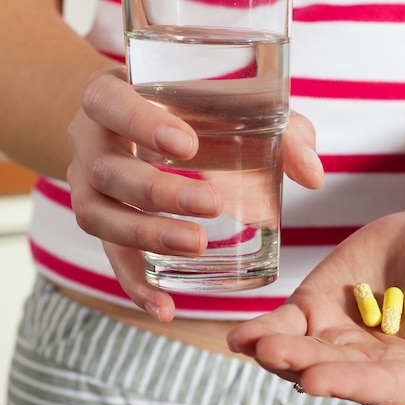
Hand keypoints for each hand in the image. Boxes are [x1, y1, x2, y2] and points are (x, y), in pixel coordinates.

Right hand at [66, 66, 323, 320]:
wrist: (147, 124)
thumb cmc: (197, 111)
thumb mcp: (238, 107)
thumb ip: (282, 132)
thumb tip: (313, 176)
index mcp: (113, 96)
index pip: (108, 101)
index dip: (140, 122)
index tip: (188, 145)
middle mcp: (92, 141)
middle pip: (107, 170)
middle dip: (158, 192)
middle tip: (211, 206)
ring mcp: (89, 185)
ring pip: (98, 216)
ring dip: (146, 237)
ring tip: (196, 246)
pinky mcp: (106, 223)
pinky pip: (109, 257)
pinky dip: (135, 285)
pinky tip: (165, 307)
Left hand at [227, 208, 404, 404]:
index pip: (378, 388)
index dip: (347, 383)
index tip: (316, 378)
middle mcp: (370, 365)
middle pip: (332, 370)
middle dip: (303, 363)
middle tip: (278, 353)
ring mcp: (339, 337)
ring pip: (303, 350)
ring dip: (277, 349)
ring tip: (256, 342)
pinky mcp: (317, 307)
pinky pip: (287, 322)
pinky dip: (265, 328)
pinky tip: (244, 334)